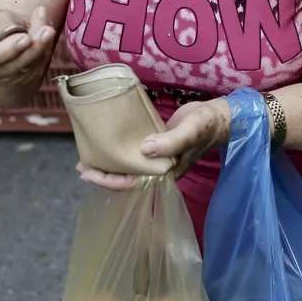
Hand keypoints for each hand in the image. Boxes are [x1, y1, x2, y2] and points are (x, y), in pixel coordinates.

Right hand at [0, 6, 58, 101]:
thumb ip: (4, 23)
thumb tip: (24, 32)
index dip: (9, 50)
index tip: (26, 38)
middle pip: (18, 64)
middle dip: (36, 46)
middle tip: (48, 29)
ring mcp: (6, 88)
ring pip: (31, 69)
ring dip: (44, 48)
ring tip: (47, 27)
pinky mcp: (21, 94)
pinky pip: (37, 73)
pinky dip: (44, 55)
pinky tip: (45, 37)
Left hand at [77, 98, 231, 190]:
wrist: (220, 116)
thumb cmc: (206, 124)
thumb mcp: (190, 131)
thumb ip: (170, 141)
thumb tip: (144, 149)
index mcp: (165, 172)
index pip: (133, 184)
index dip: (111, 182)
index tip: (91, 173)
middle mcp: (158, 169)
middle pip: (127, 179)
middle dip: (104, 176)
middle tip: (81, 167)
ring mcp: (157, 158)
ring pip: (128, 168)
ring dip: (108, 166)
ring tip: (87, 160)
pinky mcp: (156, 145)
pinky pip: (133, 154)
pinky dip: (118, 152)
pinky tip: (106, 144)